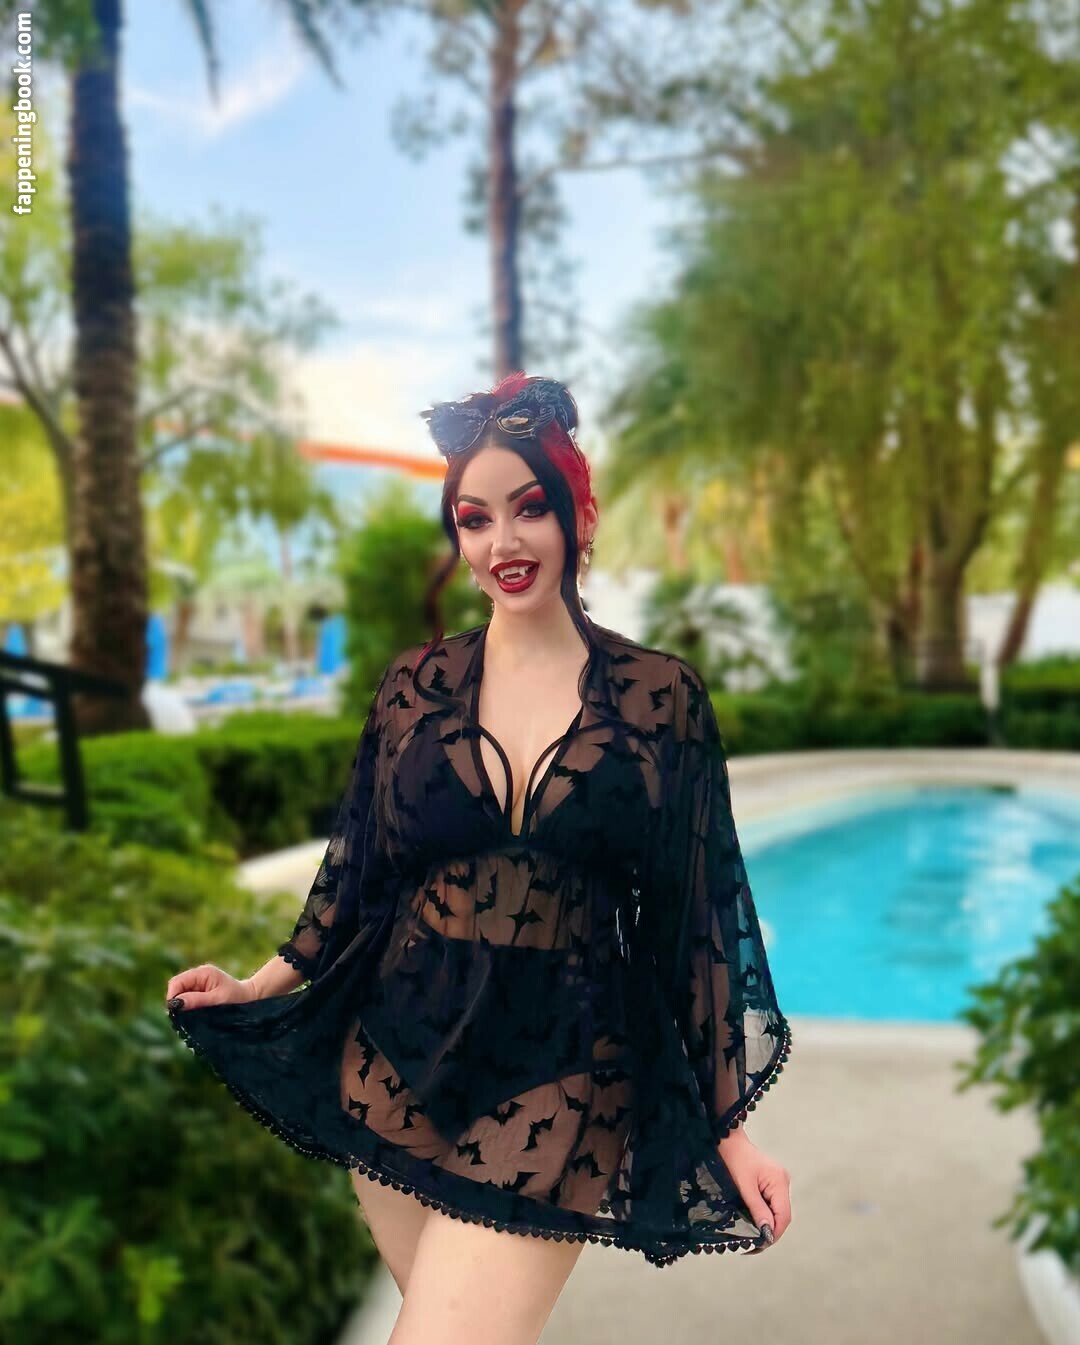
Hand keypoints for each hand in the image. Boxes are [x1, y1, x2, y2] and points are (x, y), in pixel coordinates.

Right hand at [165, 964, 259, 1011]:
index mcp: (202, 973)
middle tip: (183, 1017)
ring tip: (192, 1016)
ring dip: (182, 1006)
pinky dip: (188, 1008)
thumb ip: (197, 1000)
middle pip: (176, 988)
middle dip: (177, 1002)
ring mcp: (198, 984)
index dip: (173, 997)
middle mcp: (198, 976)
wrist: (250, 999)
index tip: (177, 1012)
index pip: (176, 982)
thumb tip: (176, 1003)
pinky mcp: (200, 993)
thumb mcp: (217, 1000)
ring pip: (180, 995)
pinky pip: (186, 1000)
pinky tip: (195, 1015)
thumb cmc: (237, 998)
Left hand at [716, 1131, 790, 1250]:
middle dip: (770, 1231)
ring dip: (767, 1224)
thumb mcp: (744, 1186)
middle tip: (754, 1245)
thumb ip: (757, 1208)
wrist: (727, 1140)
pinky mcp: (770, 1183)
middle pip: (782, 1215)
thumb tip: (767, 1232)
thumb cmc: (734, 1159)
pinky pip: (771, 1204)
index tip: (761, 1244)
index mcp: (779, 1181)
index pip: (784, 1215)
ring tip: (753, 1237)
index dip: (774, 1232)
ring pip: (777, 1211)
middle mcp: (782, 1182)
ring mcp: (777, 1182)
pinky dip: (764, 1215)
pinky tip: (754, 1223)